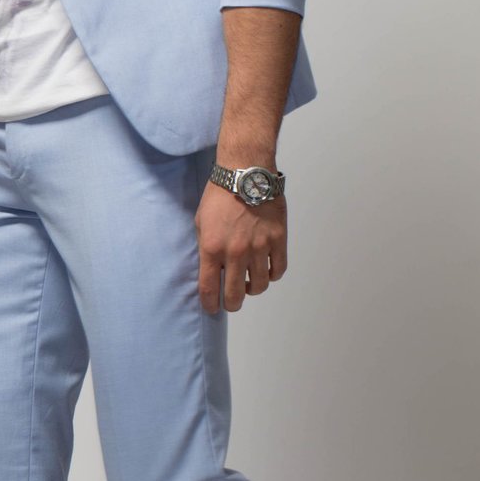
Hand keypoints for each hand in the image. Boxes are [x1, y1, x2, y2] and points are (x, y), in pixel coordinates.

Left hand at [195, 179, 286, 313]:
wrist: (245, 172)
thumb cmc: (219, 195)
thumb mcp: (201, 222)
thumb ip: (205, 248)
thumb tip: (211, 269)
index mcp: (212, 249)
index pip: (209, 289)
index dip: (210, 304)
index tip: (212, 308)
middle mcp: (235, 253)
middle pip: (235, 295)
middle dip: (231, 304)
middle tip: (231, 302)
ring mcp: (259, 247)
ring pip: (260, 286)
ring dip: (253, 290)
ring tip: (249, 284)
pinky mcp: (278, 240)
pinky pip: (278, 269)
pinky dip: (272, 275)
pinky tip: (266, 271)